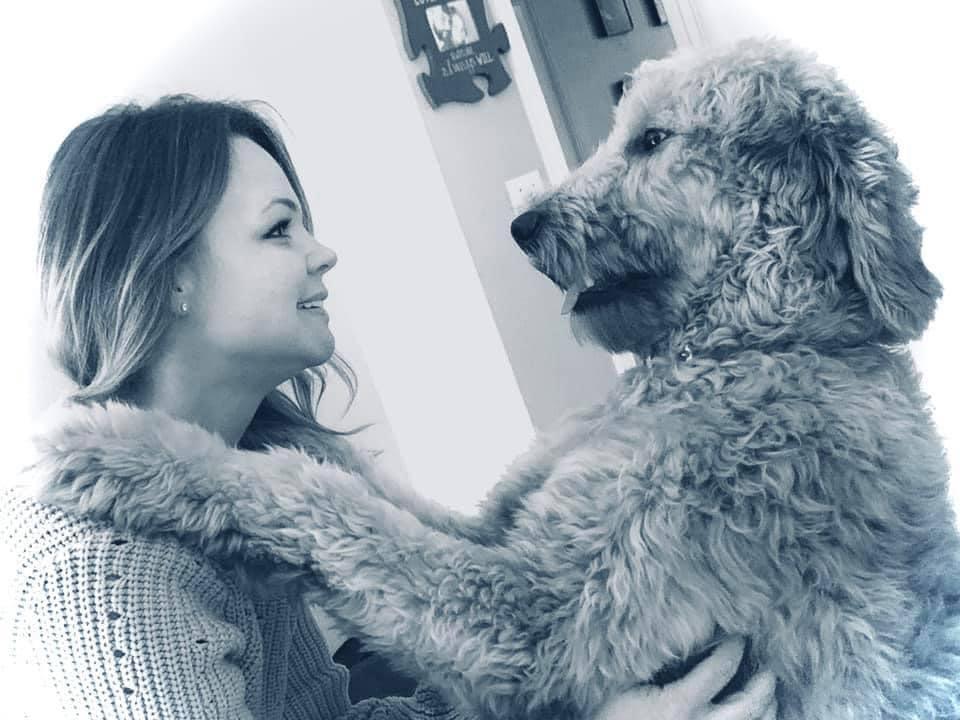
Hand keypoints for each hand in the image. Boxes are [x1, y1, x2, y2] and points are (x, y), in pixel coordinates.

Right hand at [594, 638, 776, 719]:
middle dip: (764, 683)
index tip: (738, 637)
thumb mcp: (628, 686)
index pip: (719, 669)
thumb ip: (656, 665)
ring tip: (767, 693)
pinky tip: (755, 716)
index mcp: (679, 706)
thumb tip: (682, 639)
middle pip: (751, 704)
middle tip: (768, 668)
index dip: (732, 648)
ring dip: (767, 708)